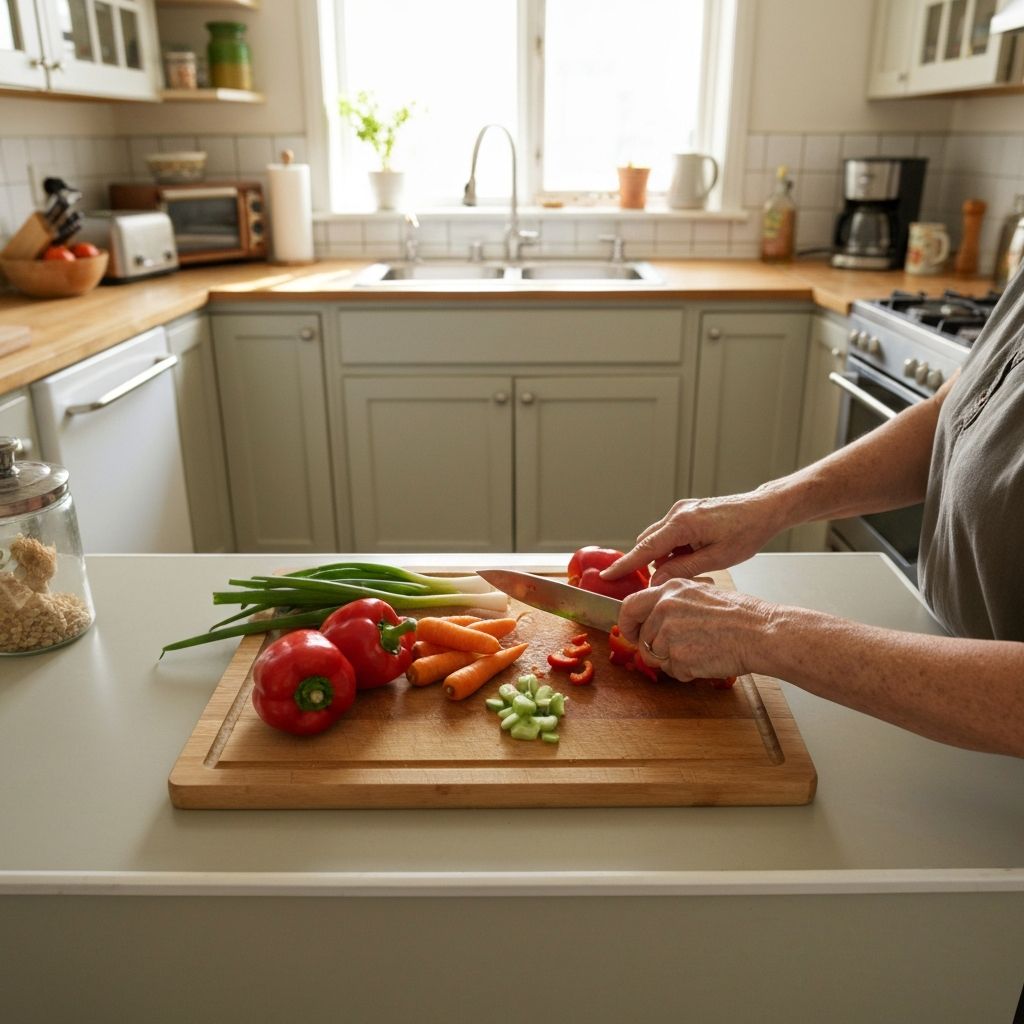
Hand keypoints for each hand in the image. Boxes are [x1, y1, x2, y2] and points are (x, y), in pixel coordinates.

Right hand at [600, 490, 788, 584]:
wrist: (764, 509)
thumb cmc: (747, 532)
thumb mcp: (717, 558)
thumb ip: (683, 570)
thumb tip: (657, 581)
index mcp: (682, 524)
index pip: (645, 548)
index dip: (625, 564)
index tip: (607, 576)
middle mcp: (677, 513)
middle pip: (649, 543)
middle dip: (652, 563)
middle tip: (669, 581)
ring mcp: (682, 510)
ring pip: (660, 539)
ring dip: (667, 556)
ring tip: (696, 564)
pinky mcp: (688, 511)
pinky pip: (671, 533)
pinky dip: (676, 548)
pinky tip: (697, 554)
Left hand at [618, 578, 774, 681]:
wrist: (761, 633)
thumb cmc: (740, 615)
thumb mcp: (701, 592)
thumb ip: (673, 601)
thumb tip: (654, 614)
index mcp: (669, 590)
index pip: (629, 606)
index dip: (627, 624)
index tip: (632, 633)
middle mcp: (664, 609)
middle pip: (642, 638)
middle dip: (653, 649)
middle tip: (671, 652)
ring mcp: (669, 634)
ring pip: (656, 657)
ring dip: (673, 661)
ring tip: (700, 651)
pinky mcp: (679, 657)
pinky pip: (673, 672)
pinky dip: (687, 672)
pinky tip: (706, 660)